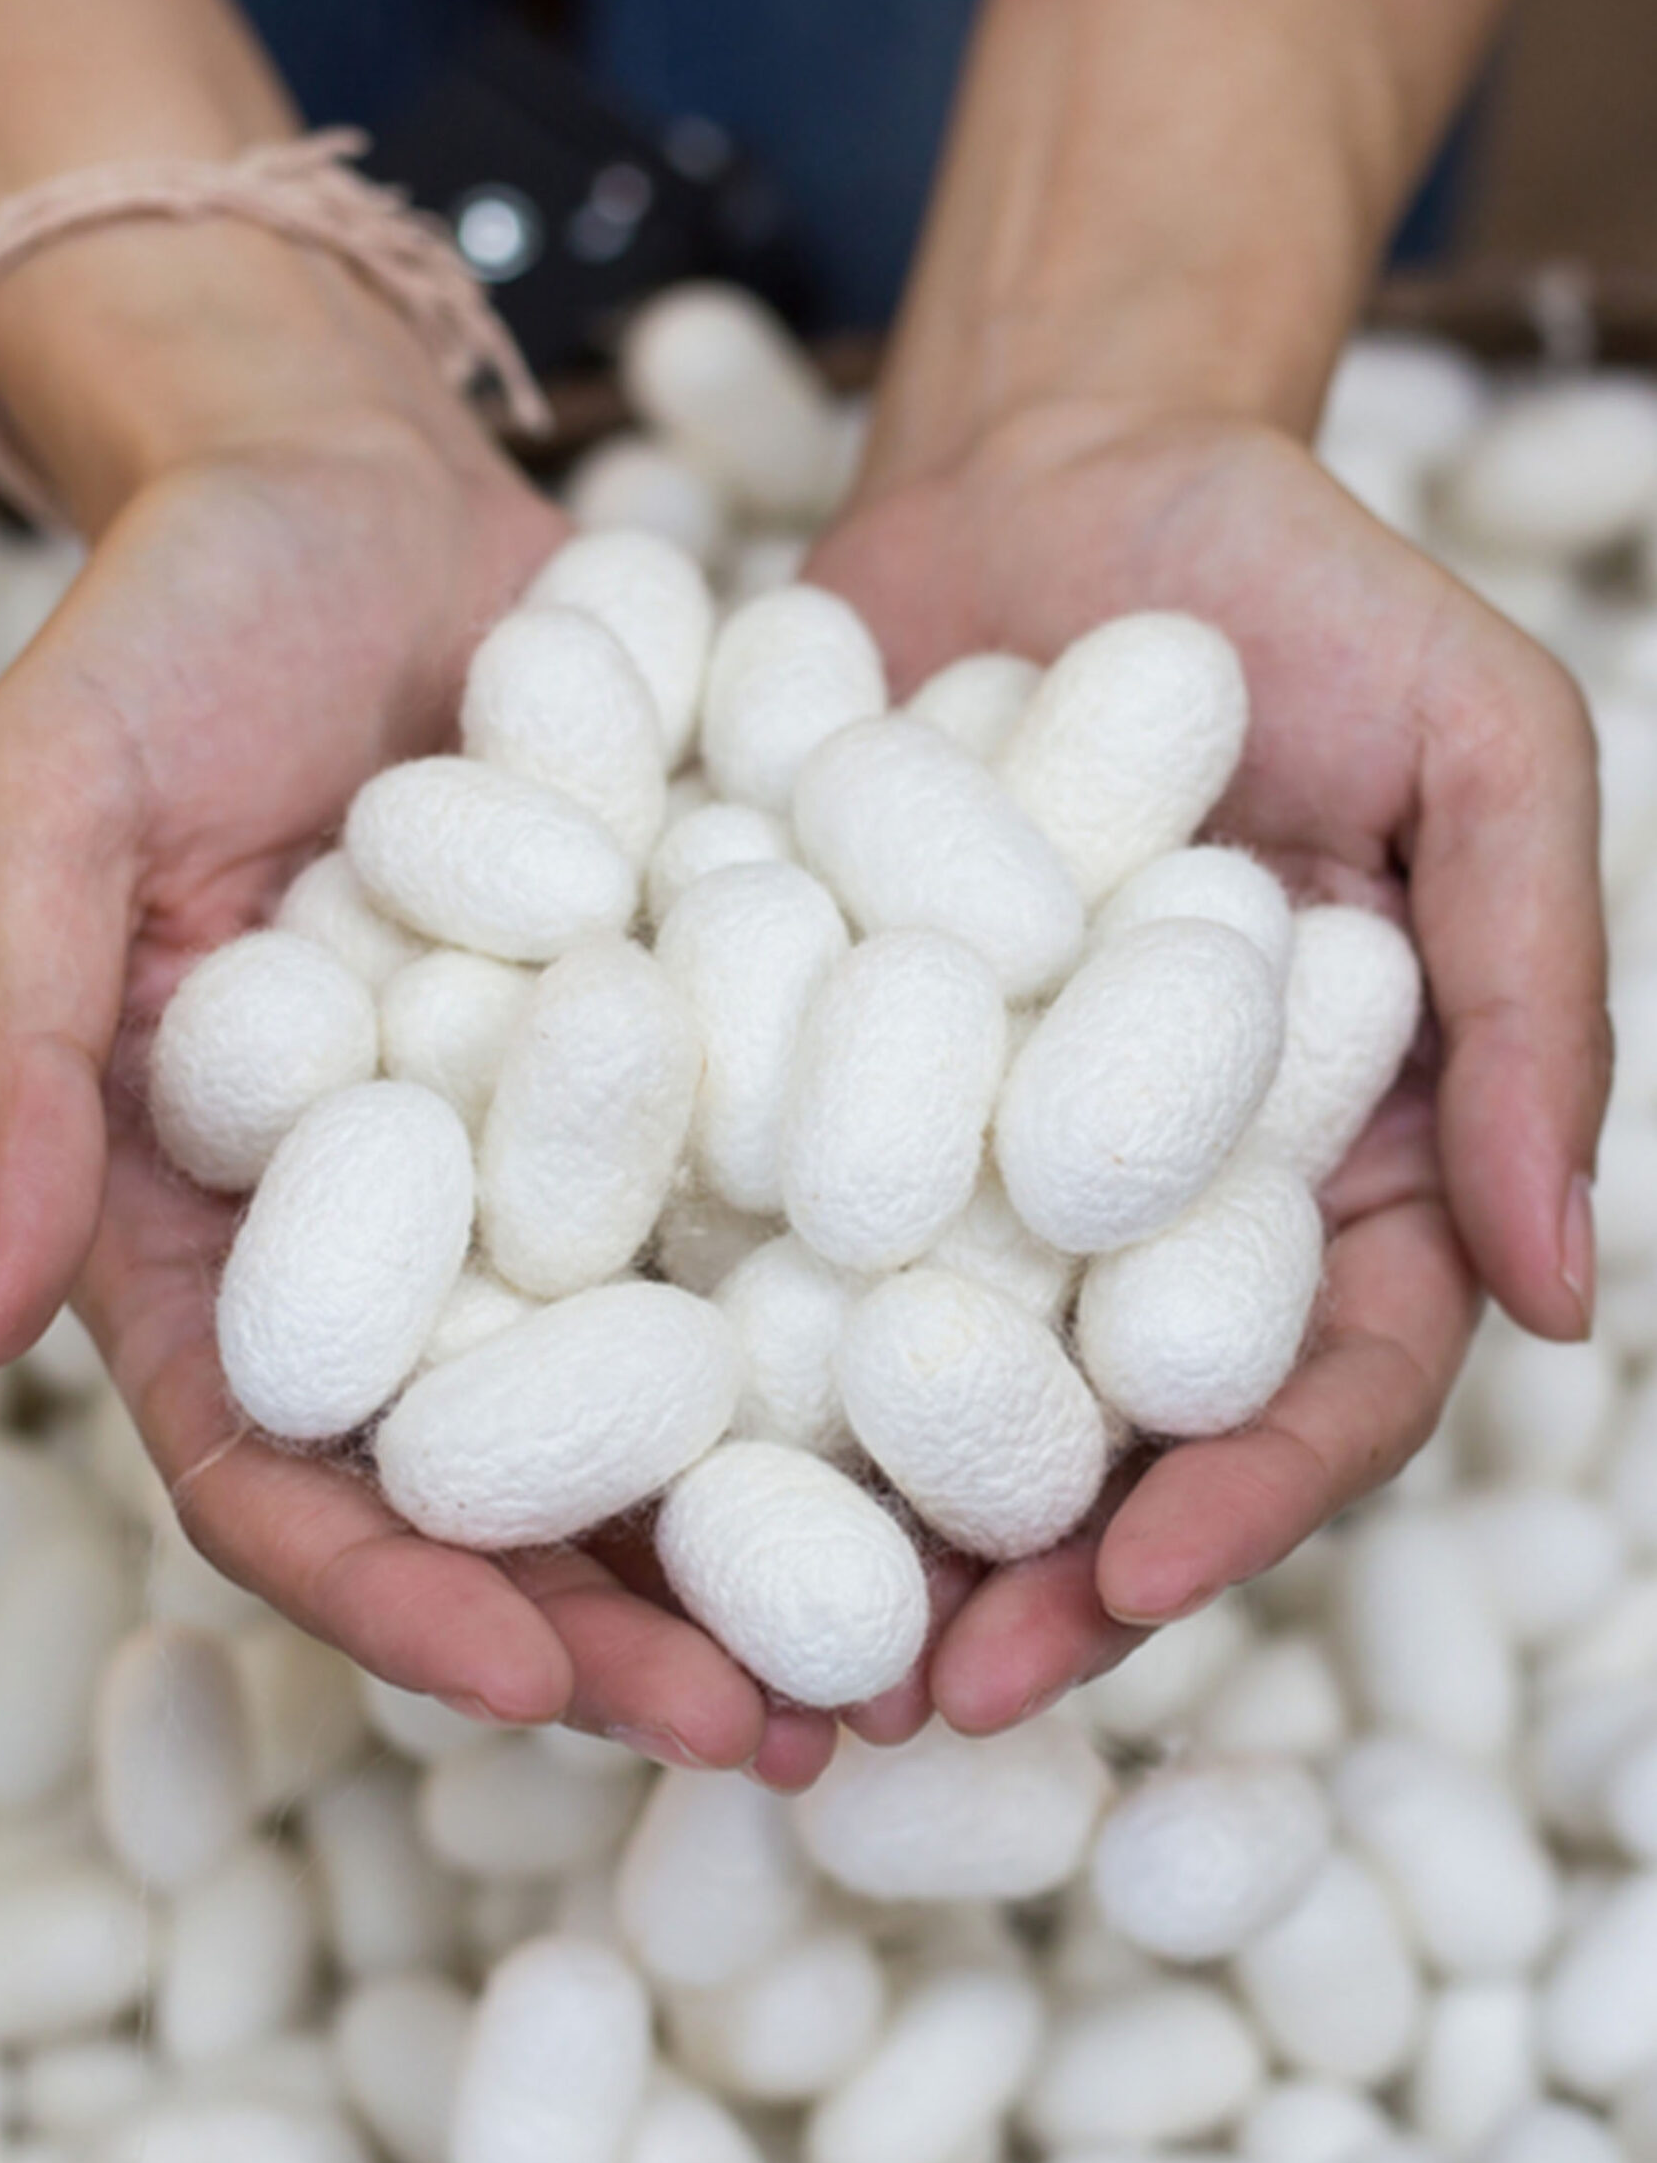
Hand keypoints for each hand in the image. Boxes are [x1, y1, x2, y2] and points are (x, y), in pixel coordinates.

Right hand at [0, 410, 837, 1785]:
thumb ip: (3, 1045)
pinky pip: (784, 1223)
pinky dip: (875, 1320)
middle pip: (508, 1491)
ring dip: (786, 1526)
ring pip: (670, 1395)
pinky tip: (1006, 1389)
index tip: (541, 1686)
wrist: (361, 477)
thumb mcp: (40, 800)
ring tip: (936, 1627)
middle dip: (634, 1625)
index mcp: (217, 1233)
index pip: (283, 1474)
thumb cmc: (166, 622)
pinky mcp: (697, 1074)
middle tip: (794, 1728)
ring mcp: (557, 1170)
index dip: (398, 1598)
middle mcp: (399, 1241)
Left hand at [808, 396, 1609, 1737]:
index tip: (1130, 1590)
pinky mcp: (798, 1096)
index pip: (1314, 1389)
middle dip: (1017, 1580)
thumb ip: (1531, 997)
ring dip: (834, 1528)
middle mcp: (1129, 1207)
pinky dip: (688, 1342)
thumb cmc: (1295, 588)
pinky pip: (751, 1235)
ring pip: (907, 1388)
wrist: (1050, 468)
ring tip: (740, 1642)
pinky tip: (602, 1431)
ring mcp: (955, 1166)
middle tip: (914, 1693)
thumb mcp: (1479, 746)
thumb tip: (1567, 1298)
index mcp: (1324, 1172)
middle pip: (1094, 1442)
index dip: (1239, 1507)